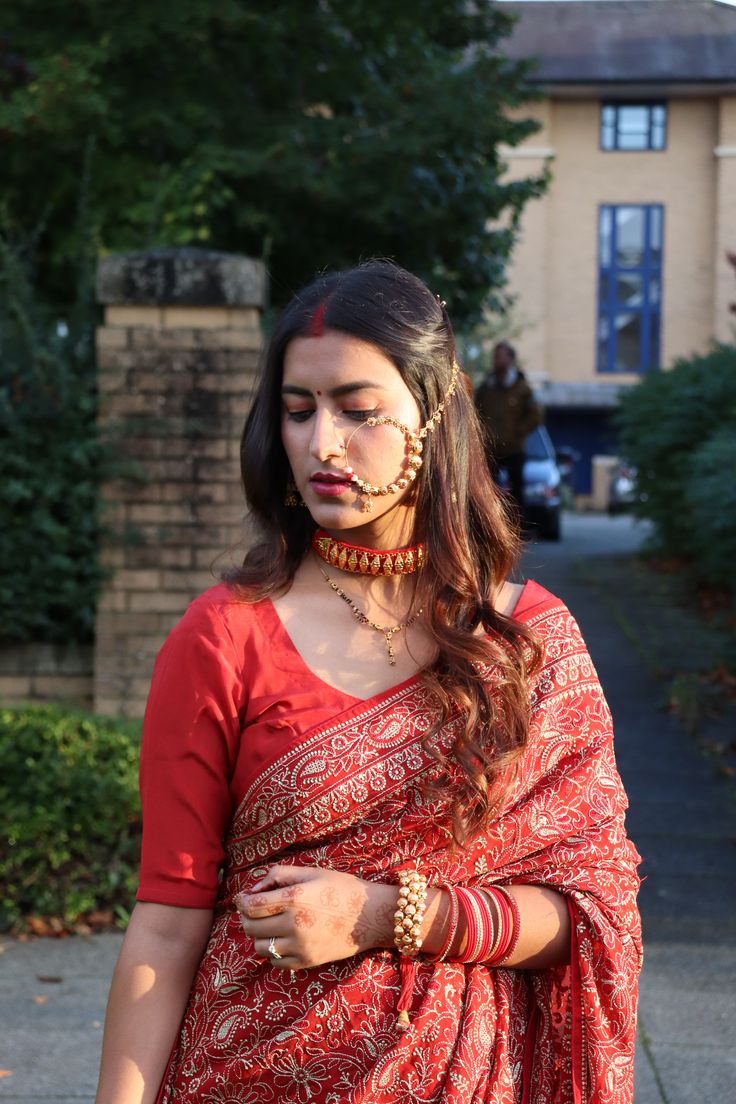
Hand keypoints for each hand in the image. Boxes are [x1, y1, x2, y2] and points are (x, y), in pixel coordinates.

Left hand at [235, 865, 396, 970]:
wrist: (371, 916)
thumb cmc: (341, 888)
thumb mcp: (311, 872)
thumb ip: (279, 874)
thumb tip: (253, 888)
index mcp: (294, 898)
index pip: (251, 905)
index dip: (242, 901)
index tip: (244, 898)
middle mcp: (294, 924)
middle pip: (251, 927)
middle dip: (247, 918)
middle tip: (255, 911)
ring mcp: (300, 946)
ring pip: (260, 947)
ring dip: (259, 935)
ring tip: (270, 925)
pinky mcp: (307, 961)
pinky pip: (275, 962)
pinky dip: (273, 952)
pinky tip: (283, 939)